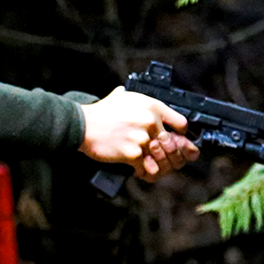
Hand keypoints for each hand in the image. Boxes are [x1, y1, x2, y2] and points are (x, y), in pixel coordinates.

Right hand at [79, 87, 199, 181]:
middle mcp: (151, 121)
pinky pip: (148, 168)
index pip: (181, 123)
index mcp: (152, 106)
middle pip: (173, 145)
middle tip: (167, 159)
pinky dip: (145, 172)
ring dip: (160, 165)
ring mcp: (143, 138)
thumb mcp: (120, 97)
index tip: (176, 139)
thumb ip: (133, 98)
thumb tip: (128, 91)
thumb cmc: (99, 112)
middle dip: (171, 155)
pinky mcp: (133, 153)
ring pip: (163, 159)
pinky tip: (141, 171)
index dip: (181, 134)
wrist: (81, 125)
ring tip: (154, 166)